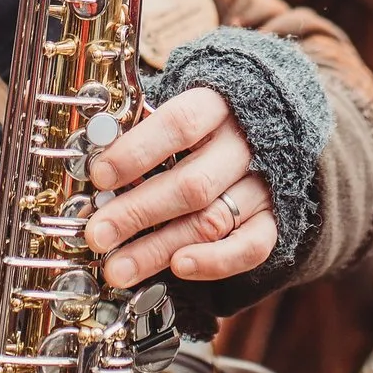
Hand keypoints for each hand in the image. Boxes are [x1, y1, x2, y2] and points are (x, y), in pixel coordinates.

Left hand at [84, 88, 274, 288]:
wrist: (275, 119)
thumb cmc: (210, 119)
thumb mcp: (181, 107)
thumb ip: (145, 128)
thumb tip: (96, 158)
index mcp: (218, 105)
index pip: (180, 125)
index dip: (138, 151)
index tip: (100, 175)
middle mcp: (244, 145)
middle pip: (192, 184)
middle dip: (138, 212)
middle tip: (98, 234)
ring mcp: (263, 183)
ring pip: (212, 220)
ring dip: (160, 248)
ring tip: (119, 267)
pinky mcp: (276, 216)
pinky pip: (251, 246)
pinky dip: (215, 261)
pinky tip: (178, 267)